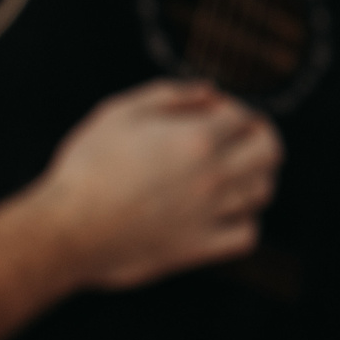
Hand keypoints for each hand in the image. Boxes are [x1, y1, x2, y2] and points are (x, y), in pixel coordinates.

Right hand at [28, 80, 280, 289]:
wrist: (68, 229)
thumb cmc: (87, 166)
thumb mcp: (119, 112)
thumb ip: (169, 94)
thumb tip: (211, 91)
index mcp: (195, 138)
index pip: (245, 116)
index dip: (233, 109)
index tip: (214, 114)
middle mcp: (212, 176)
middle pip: (270, 151)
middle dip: (260, 137)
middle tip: (239, 138)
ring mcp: (209, 214)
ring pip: (262, 191)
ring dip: (253, 176)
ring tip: (231, 172)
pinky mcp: (199, 247)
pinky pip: (247, 235)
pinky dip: (244, 221)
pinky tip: (224, 212)